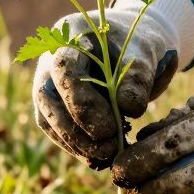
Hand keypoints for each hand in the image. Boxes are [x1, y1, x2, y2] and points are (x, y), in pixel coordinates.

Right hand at [33, 5, 180, 163]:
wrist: (133, 49)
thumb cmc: (139, 45)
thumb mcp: (145, 52)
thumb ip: (138, 75)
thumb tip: (127, 109)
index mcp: (70, 34)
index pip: (64, 67)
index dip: (83, 101)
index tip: (112, 126)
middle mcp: (50, 58)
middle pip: (47, 97)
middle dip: (77, 128)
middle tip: (110, 148)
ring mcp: (48, 83)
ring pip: (47, 118)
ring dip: (75, 143)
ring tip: (107, 157)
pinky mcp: (54, 107)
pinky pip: (56, 130)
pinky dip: (76, 147)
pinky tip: (99, 160)